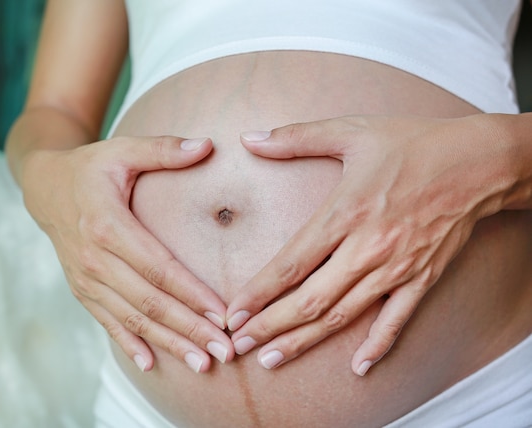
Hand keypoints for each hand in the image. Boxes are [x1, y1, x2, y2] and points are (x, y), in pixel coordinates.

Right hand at [21, 136, 234, 372]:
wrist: (43, 188)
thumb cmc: (90, 168)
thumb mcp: (122, 150)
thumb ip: (163, 150)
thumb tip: (208, 145)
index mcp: (107, 224)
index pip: (158, 267)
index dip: (191, 293)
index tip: (223, 314)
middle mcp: (94, 258)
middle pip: (149, 302)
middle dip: (189, 329)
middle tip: (225, 350)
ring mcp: (85, 279)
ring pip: (132, 319)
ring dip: (168, 343)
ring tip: (201, 364)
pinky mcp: (82, 290)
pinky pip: (107, 322)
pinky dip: (129, 344)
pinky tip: (151, 364)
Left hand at [226, 115, 510, 374]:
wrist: (479, 162)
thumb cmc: (412, 144)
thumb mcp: (351, 131)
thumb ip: (296, 137)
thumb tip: (249, 139)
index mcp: (346, 212)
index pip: (293, 262)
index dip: (260, 291)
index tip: (234, 312)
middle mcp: (368, 247)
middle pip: (311, 299)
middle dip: (271, 325)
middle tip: (241, 344)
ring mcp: (397, 267)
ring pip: (343, 315)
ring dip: (305, 340)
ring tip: (273, 359)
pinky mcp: (422, 278)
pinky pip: (397, 320)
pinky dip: (377, 346)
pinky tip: (357, 368)